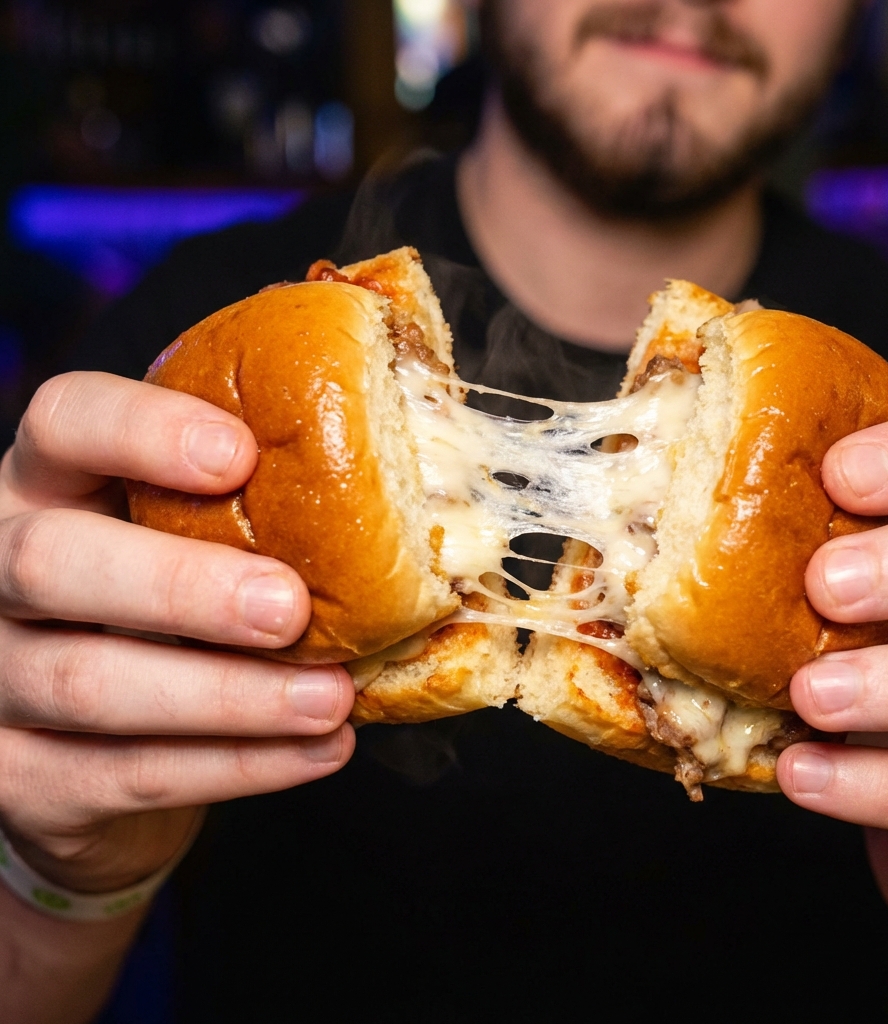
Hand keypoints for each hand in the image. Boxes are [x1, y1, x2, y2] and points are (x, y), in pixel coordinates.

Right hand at [0, 372, 354, 896]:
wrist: (92, 748)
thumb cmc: (166, 609)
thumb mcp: (190, 538)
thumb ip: (254, 502)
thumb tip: (409, 466)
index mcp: (50, 485)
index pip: (63, 421)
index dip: (142, 430)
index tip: (239, 455)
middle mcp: (0, 572)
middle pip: (54, 561)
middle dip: (181, 585)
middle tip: (289, 607)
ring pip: (91, 683)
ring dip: (230, 694)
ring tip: (332, 697)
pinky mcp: (24, 776)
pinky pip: (127, 773)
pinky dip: (237, 764)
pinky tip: (318, 749)